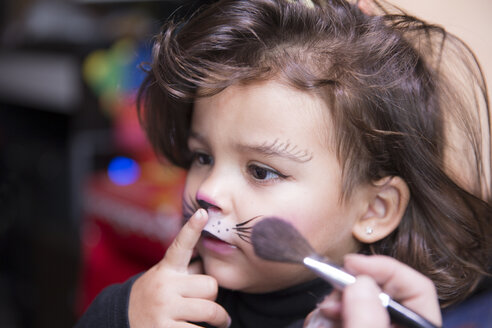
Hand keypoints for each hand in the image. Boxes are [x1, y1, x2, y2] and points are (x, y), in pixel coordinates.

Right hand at [128, 209, 230, 327]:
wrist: (122, 321)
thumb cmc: (155, 297)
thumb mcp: (165, 278)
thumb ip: (187, 268)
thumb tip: (212, 255)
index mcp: (166, 270)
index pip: (181, 246)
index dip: (192, 228)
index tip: (202, 213)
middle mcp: (164, 286)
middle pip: (210, 285)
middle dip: (212, 296)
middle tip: (207, 301)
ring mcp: (164, 309)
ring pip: (210, 309)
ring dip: (219, 318)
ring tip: (220, 321)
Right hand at [304, 254, 441, 327]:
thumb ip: (367, 319)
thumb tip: (360, 282)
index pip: (416, 287)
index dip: (384, 268)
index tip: (351, 264)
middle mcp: (393, 326)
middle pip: (378, 290)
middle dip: (348, 289)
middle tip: (330, 297)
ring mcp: (371, 326)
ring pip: (352, 302)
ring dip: (331, 305)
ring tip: (320, 319)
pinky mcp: (348, 327)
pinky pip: (337, 315)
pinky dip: (323, 317)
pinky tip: (318, 325)